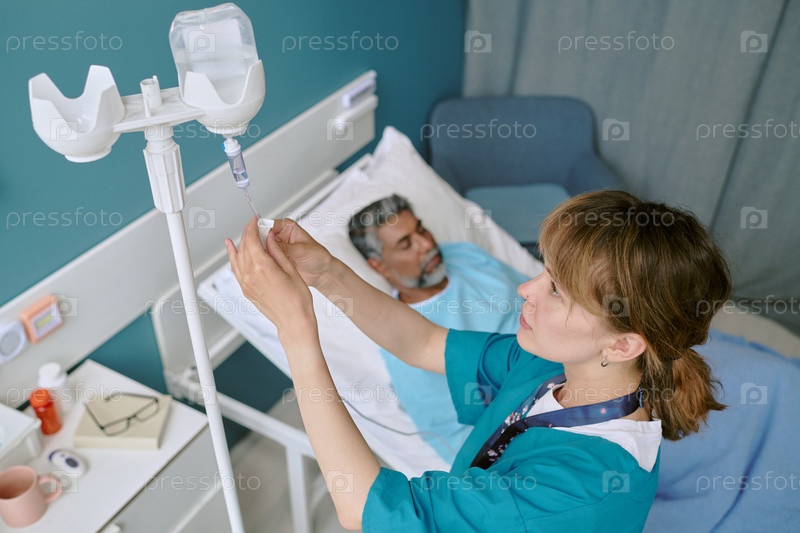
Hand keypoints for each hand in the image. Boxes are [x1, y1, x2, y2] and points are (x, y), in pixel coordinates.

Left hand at [225, 217, 317, 334]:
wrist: (294, 321)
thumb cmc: (298, 299)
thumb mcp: (291, 269)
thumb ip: (277, 251)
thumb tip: (269, 238)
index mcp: (263, 267)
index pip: (251, 240)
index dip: (252, 227)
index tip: (255, 220)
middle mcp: (250, 275)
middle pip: (243, 247)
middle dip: (247, 233)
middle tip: (254, 225)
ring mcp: (246, 284)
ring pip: (237, 258)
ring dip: (239, 244)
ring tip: (243, 233)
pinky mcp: (246, 291)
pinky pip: (236, 270)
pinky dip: (233, 258)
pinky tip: (231, 250)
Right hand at [264, 218, 334, 287]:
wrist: (321, 273)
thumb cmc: (318, 256)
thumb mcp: (302, 250)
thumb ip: (286, 247)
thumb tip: (271, 243)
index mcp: (286, 227)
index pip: (268, 224)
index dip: (260, 231)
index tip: (256, 239)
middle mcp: (279, 236)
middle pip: (261, 236)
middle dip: (258, 244)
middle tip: (258, 252)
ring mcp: (276, 248)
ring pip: (261, 249)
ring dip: (260, 254)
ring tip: (262, 260)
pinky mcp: (275, 259)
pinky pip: (264, 259)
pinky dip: (262, 263)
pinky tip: (264, 266)